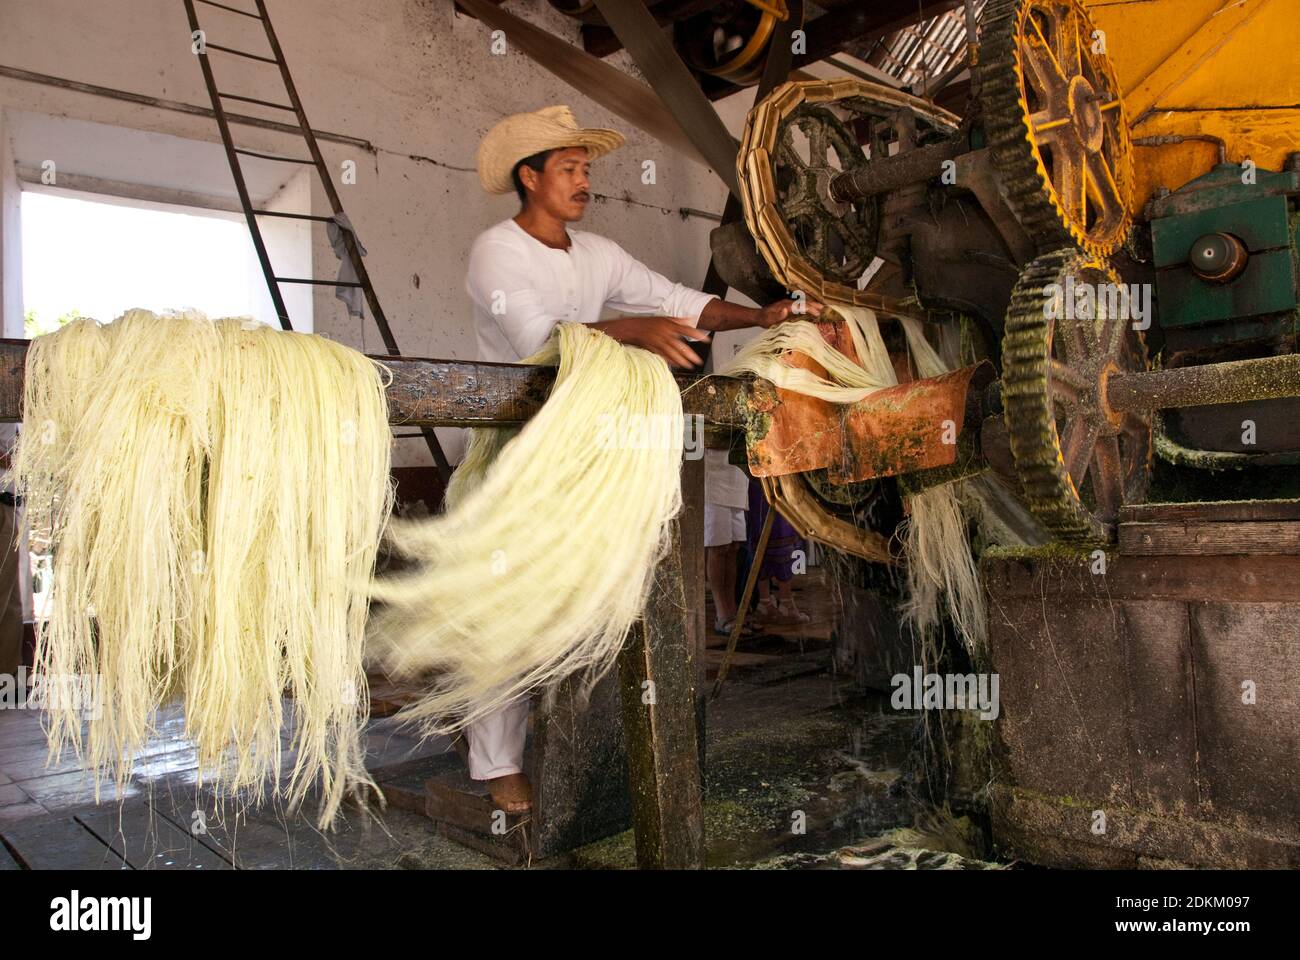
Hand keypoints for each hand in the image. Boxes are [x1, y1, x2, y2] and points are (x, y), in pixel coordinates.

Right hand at [594, 316, 710, 368]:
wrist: (630, 328)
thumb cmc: (648, 323)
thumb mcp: (664, 318)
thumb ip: (678, 320)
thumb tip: (691, 319)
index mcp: (669, 324)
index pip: (686, 329)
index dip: (697, 335)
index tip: (707, 340)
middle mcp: (664, 333)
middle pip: (680, 345)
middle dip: (690, 354)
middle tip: (699, 360)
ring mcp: (658, 341)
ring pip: (672, 352)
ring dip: (681, 360)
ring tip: (690, 366)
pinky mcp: (652, 348)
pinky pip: (662, 356)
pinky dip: (670, 361)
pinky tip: (677, 365)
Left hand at [758, 296, 823, 327]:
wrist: (759, 316)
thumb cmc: (764, 319)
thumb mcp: (769, 320)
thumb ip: (777, 315)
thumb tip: (786, 310)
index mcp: (786, 305)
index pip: (801, 306)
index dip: (810, 309)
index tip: (817, 313)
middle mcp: (789, 303)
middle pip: (804, 303)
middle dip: (814, 305)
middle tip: (824, 308)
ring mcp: (789, 305)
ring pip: (803, 304)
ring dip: (812, 305)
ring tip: (822, 308)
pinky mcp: (789, 308)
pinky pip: (800, 307)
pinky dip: (807, 307)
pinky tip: (812, 311)